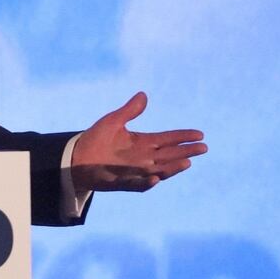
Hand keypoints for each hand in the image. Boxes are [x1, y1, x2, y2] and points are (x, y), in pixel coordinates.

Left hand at [71, 92, 205, 193]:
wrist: (76, 157)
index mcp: (143, 142)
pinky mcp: (123, 182)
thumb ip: (129, 110)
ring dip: (172, 168)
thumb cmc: (95, 139)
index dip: (183, 137)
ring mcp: (135, 171)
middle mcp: (143, 157)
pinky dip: (146, 182)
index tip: (200, 134)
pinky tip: (155, 178)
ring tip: (186, 163)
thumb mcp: (113, 121)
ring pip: (159, 170)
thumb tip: (143, 94)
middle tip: (203, 148)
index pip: (168, 139)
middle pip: (169, 155)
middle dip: (186, 152)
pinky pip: (138, 184)